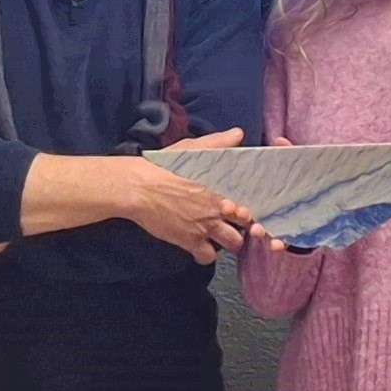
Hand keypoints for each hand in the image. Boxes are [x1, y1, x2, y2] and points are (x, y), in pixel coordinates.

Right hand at [120, 133, 251, 263]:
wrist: (139, 188)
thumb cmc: (165, 166)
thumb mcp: (193, 148)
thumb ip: (219, 142)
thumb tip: (239, 133)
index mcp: (222, 189)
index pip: (250, 205)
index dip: (250, 209)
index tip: (244, 208)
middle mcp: (218, 211)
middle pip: (246, 228)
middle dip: (243, 228)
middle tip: (235, 224)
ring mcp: (204, 228)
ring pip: (232, 245)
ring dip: (228, 242)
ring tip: (221, 236)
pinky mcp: (188, 241)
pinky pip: (206, 257)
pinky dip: (205, 255)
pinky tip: (201, 246)